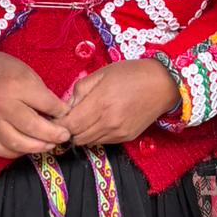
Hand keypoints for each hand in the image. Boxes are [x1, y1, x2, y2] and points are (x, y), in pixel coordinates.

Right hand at [0, 51, 68, 158]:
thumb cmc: (6, 71)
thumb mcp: (29, 74)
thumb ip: (44, 95)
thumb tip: (61, 115)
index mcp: (16, 85)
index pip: (45, 103)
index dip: (61, 112)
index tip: (68, 115)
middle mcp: (2, 105)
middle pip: (32, 126)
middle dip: (53, 134)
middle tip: (64, 136)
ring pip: (17, 142)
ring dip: (37, 147)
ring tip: (49, 144)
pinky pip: (1, 149)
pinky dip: (17, 152)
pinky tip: (28, 147)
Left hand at [62, 60, 180, 147]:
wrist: (163, 84)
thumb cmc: (131, 74)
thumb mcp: (102, 73)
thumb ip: (80, 90)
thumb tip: (66, 107)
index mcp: (100, 103)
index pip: (69, 125)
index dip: (57, 125)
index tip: (53, 119)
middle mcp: (109, 122)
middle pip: (76, 138)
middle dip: (67, 131)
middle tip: (66, 120)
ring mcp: (118, 132)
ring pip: (88, 142)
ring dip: (81, 134)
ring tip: (82, 120)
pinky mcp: (126, 138)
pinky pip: (102, 142)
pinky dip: (95, 135)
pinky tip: (99, 122)